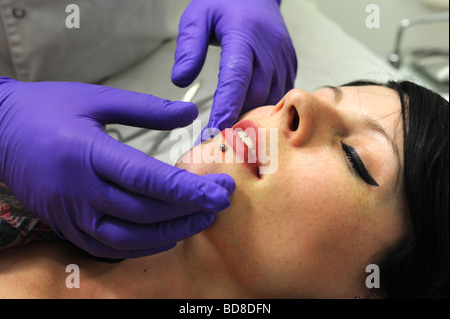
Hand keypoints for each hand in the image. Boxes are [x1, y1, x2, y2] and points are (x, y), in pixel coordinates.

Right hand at [0, 77, 234, 257]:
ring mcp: (71, 213)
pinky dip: (142, 246)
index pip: (147, 178)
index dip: (188, 189)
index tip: (220, 191)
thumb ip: (146, 108)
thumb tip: (189, 112)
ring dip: (171, 232)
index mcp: (87, 152)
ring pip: (129, 236)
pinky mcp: (67, 226)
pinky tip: (166, 235)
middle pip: (144, 211)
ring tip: (202, 220)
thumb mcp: (96, 99)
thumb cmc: (47, 110)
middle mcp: (79, 189)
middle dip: (188, 210)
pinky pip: (109, 247)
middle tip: (220, 202)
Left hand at [172, 0, 296, 133]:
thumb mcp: (197, 17)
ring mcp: (283, 56)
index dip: (227, 106)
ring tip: (235, 131)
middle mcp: (268, 48)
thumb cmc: (223, 3)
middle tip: (221, 138)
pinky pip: (282, 92)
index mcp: (244, 34)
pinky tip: (253, 116)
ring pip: (272, 97)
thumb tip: (180, 80)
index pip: (236, 77)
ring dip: (255, 116)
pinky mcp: (290, 63)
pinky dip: (269, 107)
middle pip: (257, 93)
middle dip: (239, 118)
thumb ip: (188, 48)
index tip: (215, 129)